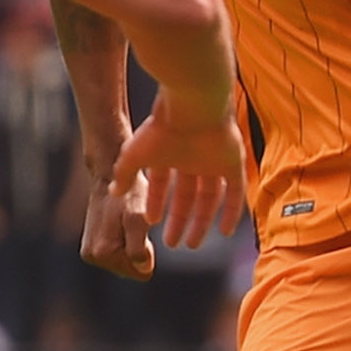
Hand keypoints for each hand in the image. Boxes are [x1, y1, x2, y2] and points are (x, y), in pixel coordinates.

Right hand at [78, 165, 155, 279]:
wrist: (108, 177)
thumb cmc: (128, 195)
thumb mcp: (137, 219)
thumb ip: (138, 247)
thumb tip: (143, 270)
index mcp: (103, 252)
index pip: (141, 273)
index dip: (148, 252)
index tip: (139, 230)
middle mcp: (92, 256)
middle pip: (131, 269)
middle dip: (138, 250)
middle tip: (132, 224)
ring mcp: (89, 253)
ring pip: (125, 262)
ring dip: (131, 245)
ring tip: (125, 222)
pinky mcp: (89, 248)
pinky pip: (117, 255)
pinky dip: (123, 242)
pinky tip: (119, 224)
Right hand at [108, 86, 246, 257]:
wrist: (193, 106)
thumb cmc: (162, 128)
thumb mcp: (135, 154)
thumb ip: (124, 173)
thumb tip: (114, 193)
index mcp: (170, 151)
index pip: (163, 182)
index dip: (156, 202)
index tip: (151, 221)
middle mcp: (193, 156)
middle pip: (188, 194)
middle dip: (179, 218)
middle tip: (172, 242)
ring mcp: (215, 159)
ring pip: (210, 196)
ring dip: (201, 220)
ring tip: (191, 243)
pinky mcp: (234, 161)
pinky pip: (236, 192)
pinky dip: (231, 211)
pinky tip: (224, 232)